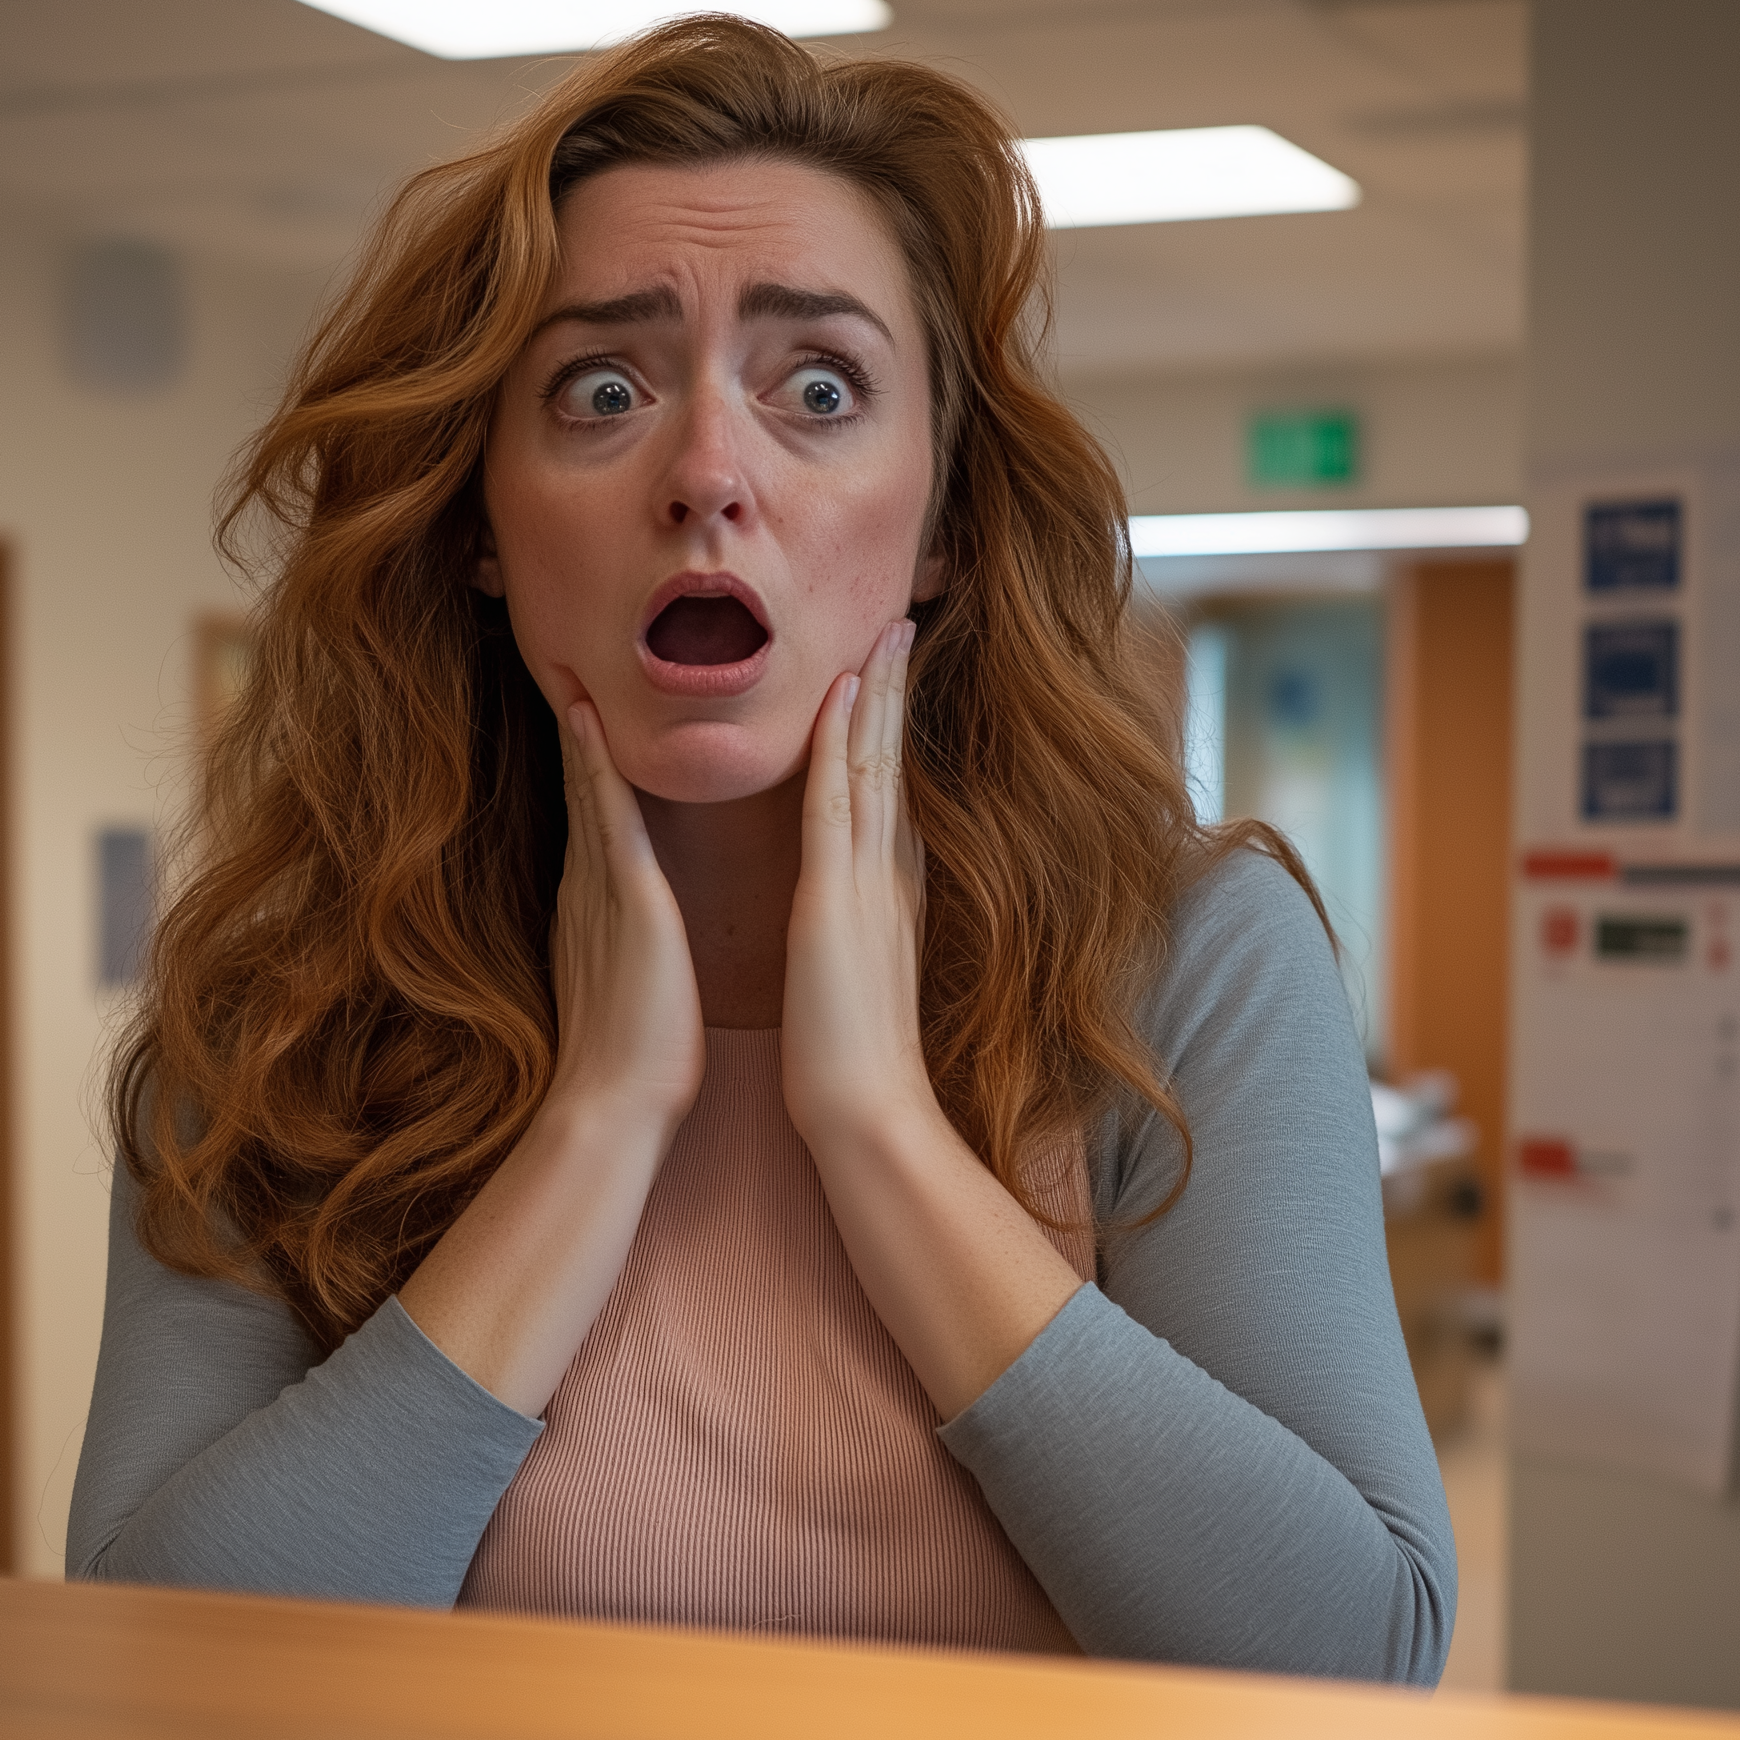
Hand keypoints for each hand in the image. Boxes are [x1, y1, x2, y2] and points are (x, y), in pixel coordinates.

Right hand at [546, 699, 705, 1139]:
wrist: (613, 1111)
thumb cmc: (634, 1066)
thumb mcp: (629, 989)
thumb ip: (624, 951)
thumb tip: (632, 938)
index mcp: (597, 911)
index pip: (595, 823)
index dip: (589, 770)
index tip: (587, 716)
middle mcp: (588, 890)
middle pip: (582, 794)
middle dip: (576, 735)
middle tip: (567, 667)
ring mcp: (601, 892)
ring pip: (591, 791)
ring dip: (582, 731)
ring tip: (572, 668)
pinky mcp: (624, 902)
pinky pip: (609, 818)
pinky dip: (597, 767)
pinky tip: (588, 720)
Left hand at [780, 620, 933, 1152]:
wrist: (868, 1116)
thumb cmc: (855, 1064)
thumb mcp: (861, 977)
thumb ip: (864, 933)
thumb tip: (857, 912)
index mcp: (891, 893)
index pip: (893, 792)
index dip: (893, 730)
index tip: (890, 676)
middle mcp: (889, 875)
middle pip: (895, 761)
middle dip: (897, 691)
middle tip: (901, 623)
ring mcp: (868, 882)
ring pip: (875, 765)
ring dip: (878, 694)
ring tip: (885, 631)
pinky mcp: (837, 898)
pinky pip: (838, 801)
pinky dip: (842, 743)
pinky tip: (841, 692)